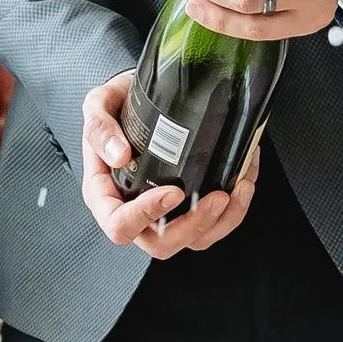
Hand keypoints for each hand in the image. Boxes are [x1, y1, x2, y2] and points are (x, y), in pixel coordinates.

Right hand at [77, 72, 262, 257]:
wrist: (139, 98)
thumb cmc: (115, 107)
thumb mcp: (98, 105)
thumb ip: (99, 128)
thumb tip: (118, 155)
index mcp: (105, 196)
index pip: (120, 225)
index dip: (147, 215)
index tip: (173, 191)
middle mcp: (135, 212)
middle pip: (161, 243)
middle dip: (194, 225)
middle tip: (218, 197)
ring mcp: (164, 213)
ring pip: (193, 240)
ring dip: (222, 222)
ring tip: (240, 188)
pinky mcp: (188, 207)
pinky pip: (213, 225)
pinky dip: (234, 209)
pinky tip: (244, 181)